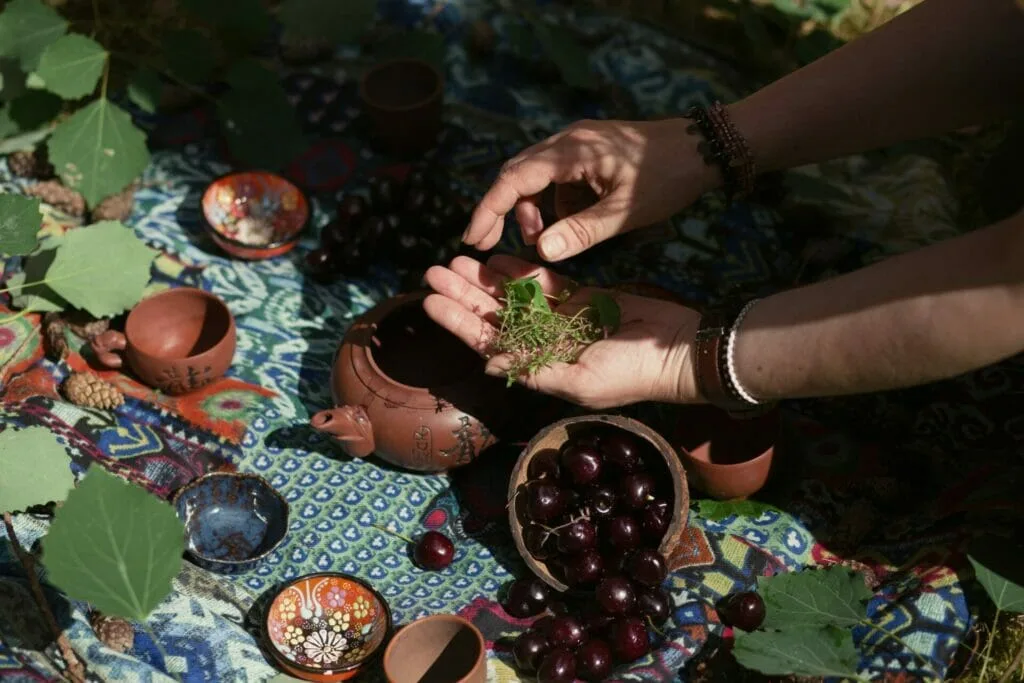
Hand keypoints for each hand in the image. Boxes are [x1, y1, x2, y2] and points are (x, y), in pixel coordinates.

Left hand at [422, 254, 702, 409]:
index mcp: (540, 366)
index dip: (457, 323)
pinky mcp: (582, 297)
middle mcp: (544, 343)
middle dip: (462, 295)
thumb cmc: (632, 374)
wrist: (677, 349)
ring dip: (484, 280)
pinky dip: (520, 270)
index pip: (487, 343)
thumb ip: (535, 371)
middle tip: (431, 271)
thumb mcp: (581, 382)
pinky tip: (495, 258)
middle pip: (493, 316)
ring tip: (454, 260)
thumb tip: (488, 365)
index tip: (429, 302)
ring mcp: (562, 319)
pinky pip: (543, 282)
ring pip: (513, 296)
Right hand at [461, 118, 718, 261]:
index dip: (488, 209)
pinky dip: (556, 203)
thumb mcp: (626, 213)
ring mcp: (578, 143)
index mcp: (571, 151)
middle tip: (488, 245)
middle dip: (500, 210)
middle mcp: (567, 141)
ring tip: (544, 240)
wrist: (705, 147)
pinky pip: (558, 177)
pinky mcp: (589, 151)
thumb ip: (581, 232)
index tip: (471, 239)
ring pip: (536, 177)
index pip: (513, 179)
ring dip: (532, 209)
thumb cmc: (668, 177)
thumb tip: (539, 252)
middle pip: (516, 174)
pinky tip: (574, 223)